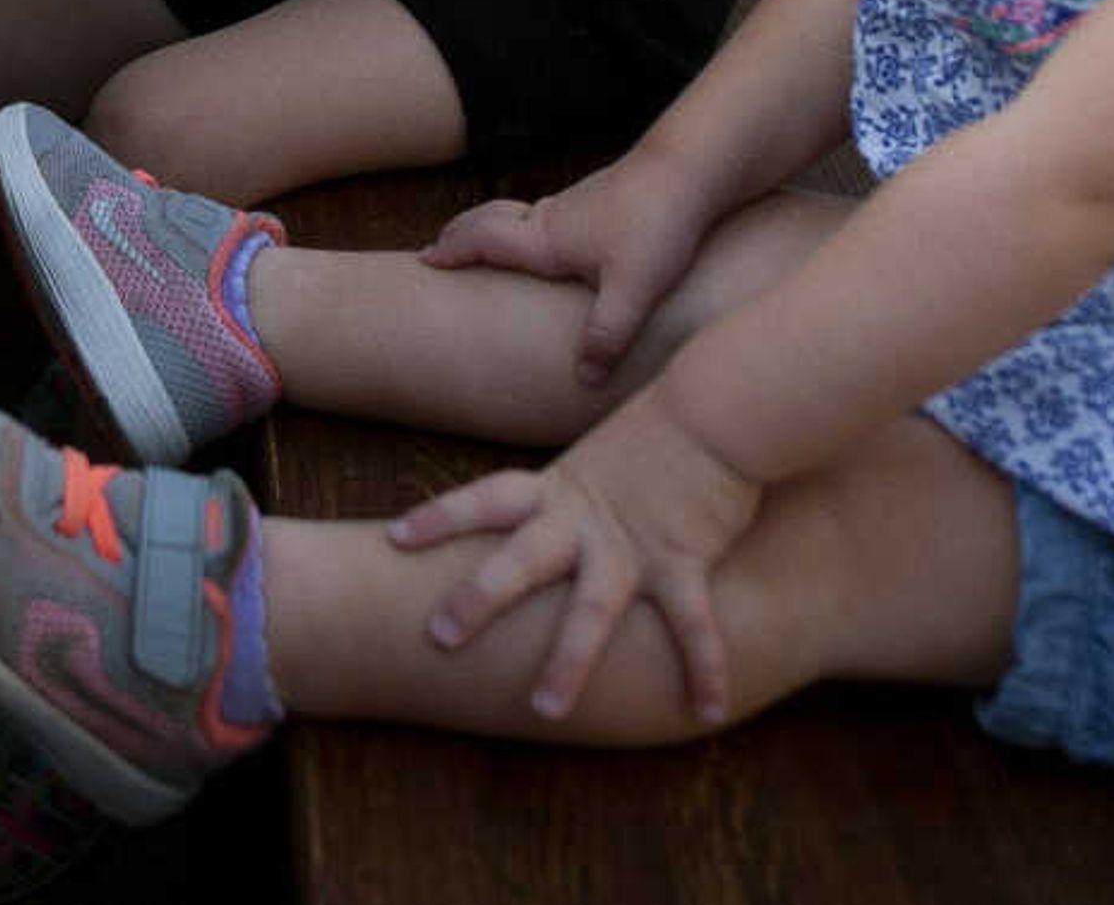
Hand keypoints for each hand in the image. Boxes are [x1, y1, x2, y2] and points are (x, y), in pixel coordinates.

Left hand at [390, 384, 765, 724]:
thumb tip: (557, 504)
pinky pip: (693, 623)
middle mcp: (586, 520)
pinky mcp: (683, 560)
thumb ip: (580, 486)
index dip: (441, 517)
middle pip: (520, 560)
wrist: (718, 403)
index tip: (395, 538)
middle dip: (477, 599)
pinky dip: (704, 668)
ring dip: (568, 661)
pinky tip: (706, 710)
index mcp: (561, 488)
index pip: (487, 499)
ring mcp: (632, 543)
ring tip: (544, 710)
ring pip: (592, 607)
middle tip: (437, 638)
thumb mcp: (605, 452)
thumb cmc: (666, 423)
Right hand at [420, 147, 708, 387]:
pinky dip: (526, 225)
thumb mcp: (632, 291)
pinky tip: (549, 240)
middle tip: (437, 248)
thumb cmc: (657, 225)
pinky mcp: (599, 200)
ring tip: (484, 247)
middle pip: (491, 220)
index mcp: (546, 239)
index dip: (452, 251)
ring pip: (519, 215)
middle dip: (460, 234)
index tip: (425, 261)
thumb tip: (584, 379)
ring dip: (492, 228)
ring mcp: (575, 205)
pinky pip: (546, 214)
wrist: (690, 169)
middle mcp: (552, 218)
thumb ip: (606, 336)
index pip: (483, 241)